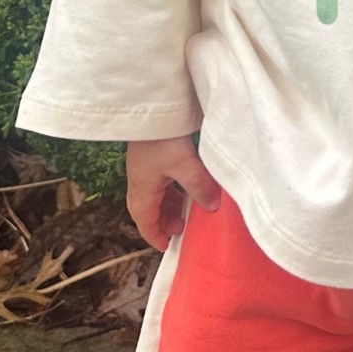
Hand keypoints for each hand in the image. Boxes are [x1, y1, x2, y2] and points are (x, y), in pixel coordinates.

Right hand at [125, 135, 222, 250]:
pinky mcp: (150, 156)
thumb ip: (199, 187)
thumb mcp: (185, 164)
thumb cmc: (163, 138)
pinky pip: (159, 181)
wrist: (151, 105)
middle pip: (147, 209)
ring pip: (154, 195)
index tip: (167, 246)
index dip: (155, 236)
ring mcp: (143, 168)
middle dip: (163, 221)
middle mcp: (139, 180)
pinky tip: (186, 185)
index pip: (144, 221)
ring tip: (187, 209)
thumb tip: (212, 207)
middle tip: (182, 227)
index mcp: (142, 188)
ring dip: (168, 205)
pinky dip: (171, 190)